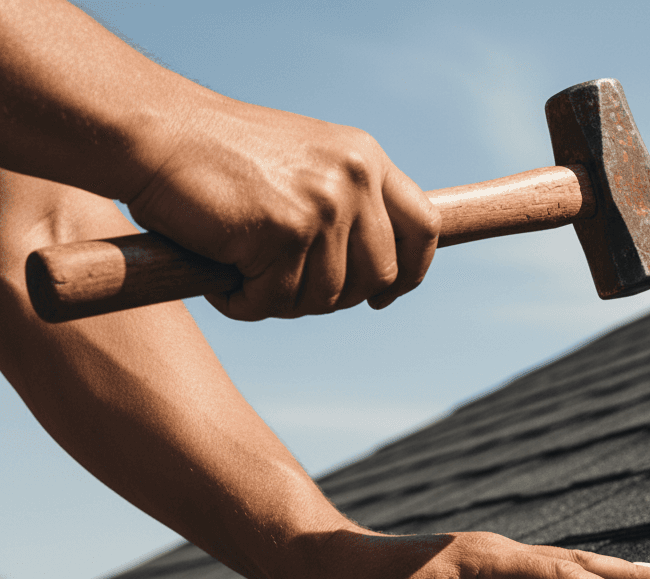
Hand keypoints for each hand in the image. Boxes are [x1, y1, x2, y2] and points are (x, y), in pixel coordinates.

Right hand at [126, 96, 439, 319]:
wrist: (153, 134)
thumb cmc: (217, 160)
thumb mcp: (304, 168)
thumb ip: (347, 208)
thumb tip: (379, 276)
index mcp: (365, 159)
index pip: (424, 227)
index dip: (411, 272)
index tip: (384, 295)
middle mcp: (354, 179)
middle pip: (378, 278)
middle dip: (331, 296)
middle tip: (280, 282)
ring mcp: (324, 205)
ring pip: (325, 298)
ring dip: (278, 298)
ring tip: (240, 267)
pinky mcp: (286, 232)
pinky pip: (275, 301)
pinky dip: (242, 302)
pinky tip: (219, 273)